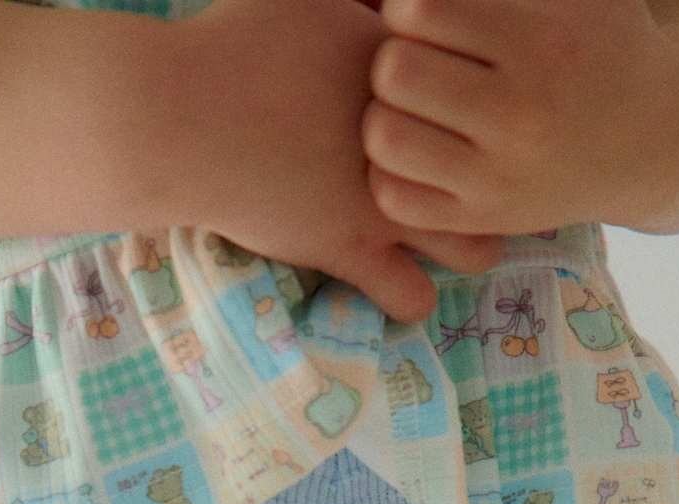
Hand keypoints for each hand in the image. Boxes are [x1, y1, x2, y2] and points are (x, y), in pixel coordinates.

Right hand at [182, 0, 508, 322]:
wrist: (182, 114)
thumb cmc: (229, 44)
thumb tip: (374, 1)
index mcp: (412, 72)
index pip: (483, 95)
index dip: (480, 112)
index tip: (467, 124)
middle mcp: (418, 140)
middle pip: (496, 172)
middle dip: (490, 182)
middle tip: (468, 187)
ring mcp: (389, 201)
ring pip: (476, 248)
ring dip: (464, 246)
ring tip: (441, 243)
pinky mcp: (352, 250)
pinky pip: (413, 298)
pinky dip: (409, 296)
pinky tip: (394, 282)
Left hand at [361, 0, 678, 237]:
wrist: (653, 134)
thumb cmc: (599, 43)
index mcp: (538, 42)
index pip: (418, 11)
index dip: (407, 8)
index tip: (427, 19)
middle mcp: (518, 114)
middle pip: (394, 73)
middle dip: (393, 58)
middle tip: (416, 63)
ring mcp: (499, 176)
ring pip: (385, 138)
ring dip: (384, 115)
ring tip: (411, 109)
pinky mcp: (484, 220)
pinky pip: (396, 197)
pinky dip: (390, 172)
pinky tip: (417, 152)